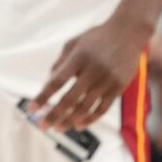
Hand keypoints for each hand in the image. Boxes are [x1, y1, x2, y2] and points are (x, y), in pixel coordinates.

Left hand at [31, 11, 151, 132]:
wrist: (129, 32)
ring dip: (70, 120)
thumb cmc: (97, 37)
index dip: (43, 97)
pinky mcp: (118, 87)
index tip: (32, 108)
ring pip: (86, 107)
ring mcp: (107, 80)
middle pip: (70, 98)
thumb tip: (49, 81)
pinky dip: (90, 119)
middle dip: (54, 114)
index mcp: (78, 58)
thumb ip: (61, 62)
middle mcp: (93, 71)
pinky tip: (79, 125)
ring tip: (59, 128)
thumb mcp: (74, 42)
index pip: (57, 81)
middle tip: (43, 126)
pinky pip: (102, 108)